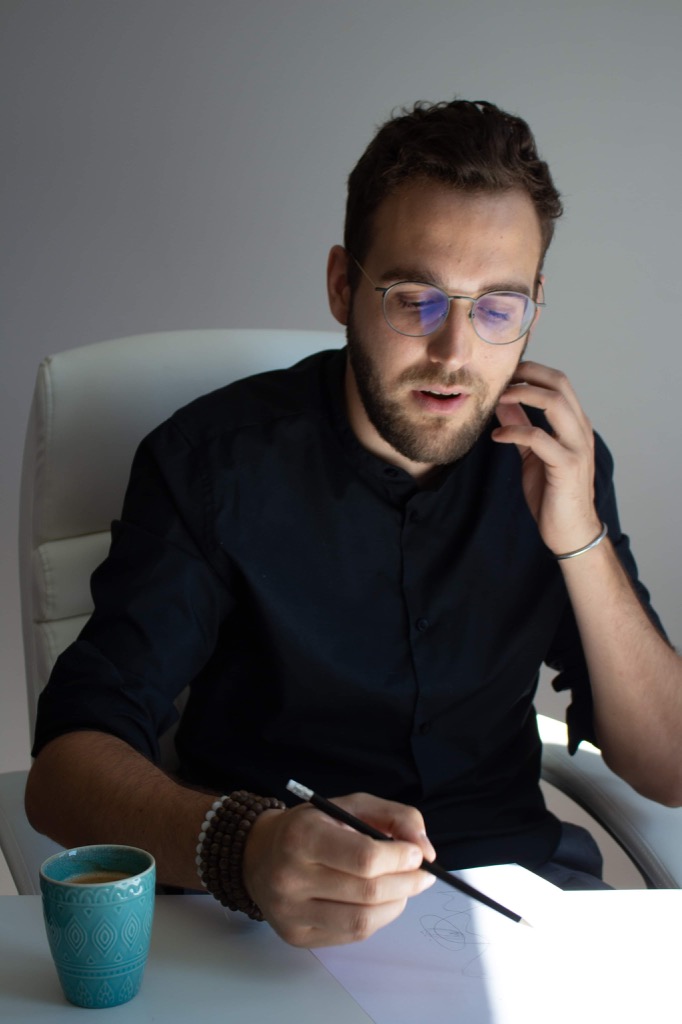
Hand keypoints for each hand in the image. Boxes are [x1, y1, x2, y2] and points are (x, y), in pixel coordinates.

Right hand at [241, 792, 436, 946]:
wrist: (259, 854)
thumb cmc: (312, 826)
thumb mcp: (350, 805)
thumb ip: (395, 817)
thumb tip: (425, 849)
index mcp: (303, 836)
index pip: (364, 858)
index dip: (400, 859)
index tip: (418, 854)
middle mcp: (291, 877)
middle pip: (368, 892)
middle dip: (407, 883)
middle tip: (422, 874)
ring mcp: (291, 912)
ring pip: (362, 920)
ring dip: (396, 904)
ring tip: (403, 888)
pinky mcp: (296, 936)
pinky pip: (350, 935)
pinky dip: (376, 919)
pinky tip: (378, 902)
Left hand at [493, 360, 601, 555]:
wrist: (571, 531)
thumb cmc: (553, 494)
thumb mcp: (532, 454)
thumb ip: (521, 426)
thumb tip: (501, 402)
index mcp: (575, 425)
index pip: (559, 382)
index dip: (532, 371)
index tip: (505, 372)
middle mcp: (580, 430)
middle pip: (559, 384)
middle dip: (528, 374)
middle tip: (500, 378)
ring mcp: (577, 446)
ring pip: (555, 403)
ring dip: (522, 395)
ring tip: (497, 399)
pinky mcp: (567, 466)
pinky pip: (539, 438)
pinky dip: (515, 431)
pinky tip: (497, 436)